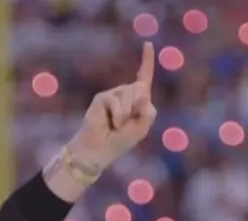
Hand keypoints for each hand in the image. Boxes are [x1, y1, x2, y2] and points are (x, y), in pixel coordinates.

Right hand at [68, 41, 156, 171]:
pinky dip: (117, 115)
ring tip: (117, 125)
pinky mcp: (102, 98)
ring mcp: (113, 94)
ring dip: (126, 114)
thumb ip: (147, 111)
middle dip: (137, 108)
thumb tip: (142, 89)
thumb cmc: (120, 141)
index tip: (148, 44)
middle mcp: (125, 93)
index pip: (144, 77)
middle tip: (126, 124)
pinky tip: (112, 124)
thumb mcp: (141, 128)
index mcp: (138, 100)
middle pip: (142, 89)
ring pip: (130, 95)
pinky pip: (116, 101)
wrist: (99, 150)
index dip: (147, 61)